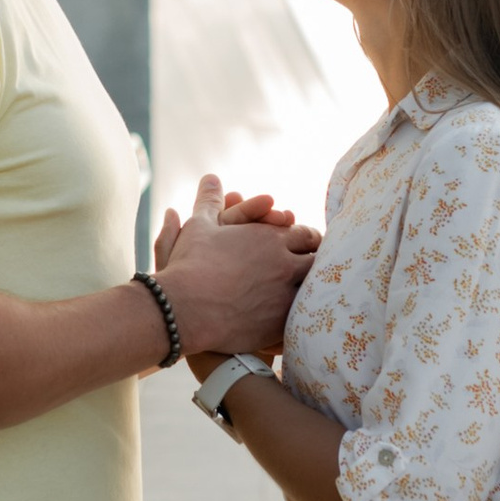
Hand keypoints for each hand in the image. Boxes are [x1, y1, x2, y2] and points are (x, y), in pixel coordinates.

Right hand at [154, 172, 316, 361]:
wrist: (182, 308)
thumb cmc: (189, 264)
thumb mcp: (200, 226)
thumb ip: (210, 200)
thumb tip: (211, 177)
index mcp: (270, 238)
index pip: (305, 235)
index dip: (306, 241)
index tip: (304, 246)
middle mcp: (284, 264)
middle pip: (317, 261)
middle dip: (316, 263)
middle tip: (314, 269)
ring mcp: (285, 295)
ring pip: (313, 290)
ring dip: (313, 289)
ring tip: (311, 293)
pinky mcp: (280, 323)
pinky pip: (303, 318)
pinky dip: (304, 316)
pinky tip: (302, 319)